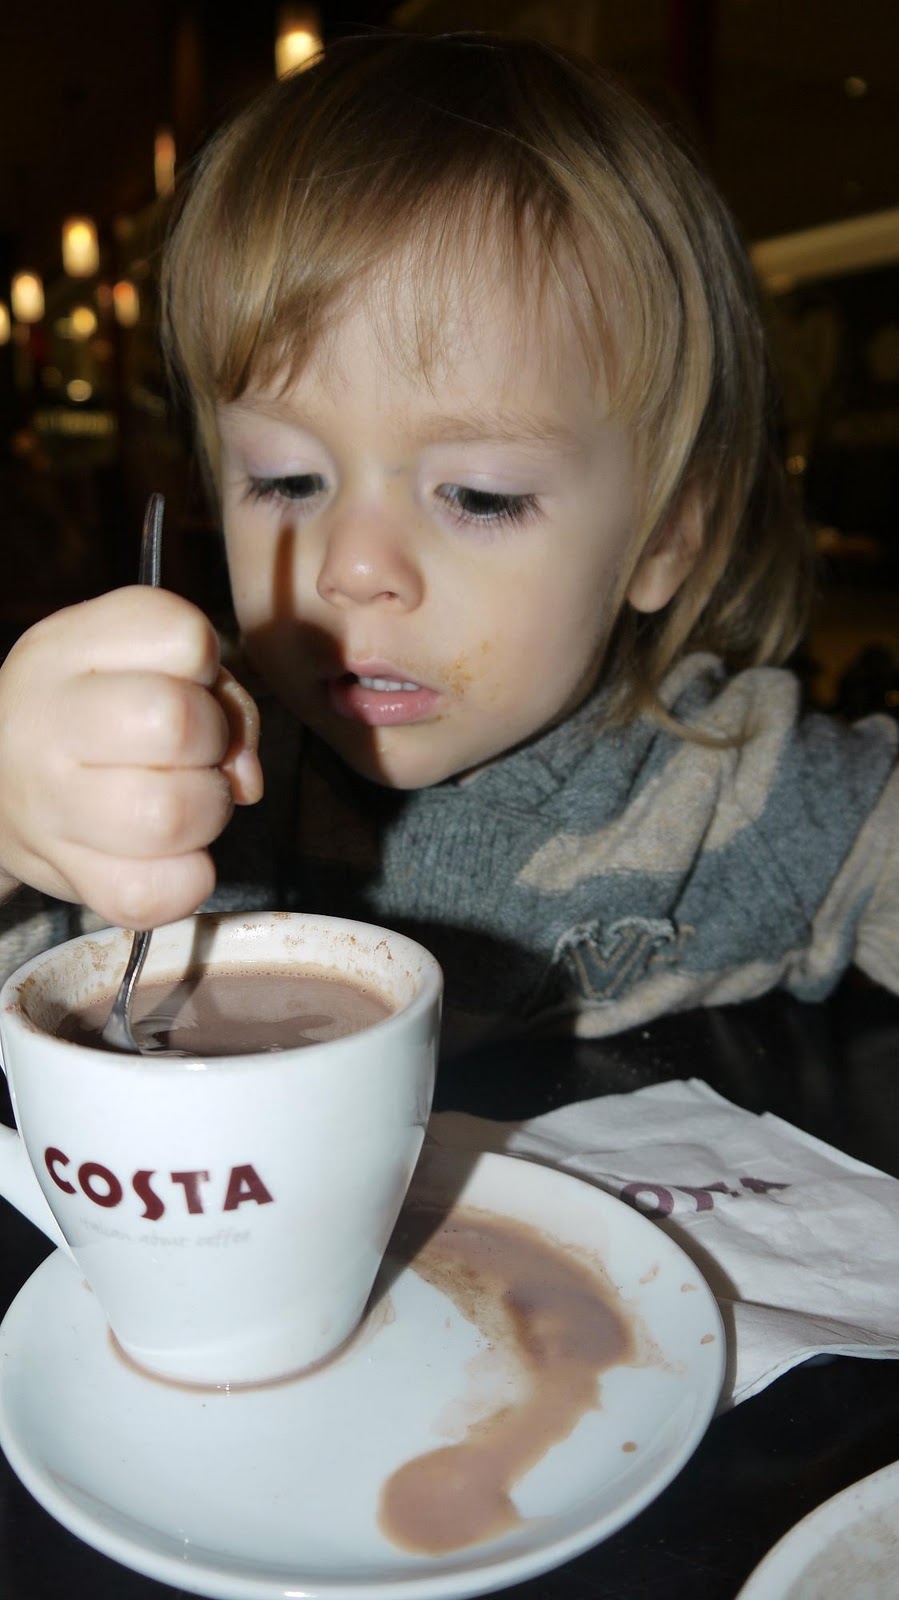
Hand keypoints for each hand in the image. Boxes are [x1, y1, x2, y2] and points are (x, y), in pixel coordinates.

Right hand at [0, 587, 262, 927]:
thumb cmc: (94, 713)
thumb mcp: (141, 664)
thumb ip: (218, 693)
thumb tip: (245, 778)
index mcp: (68, 648)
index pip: (181, 636)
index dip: (206, 665)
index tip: (183, 683)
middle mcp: (46, 720)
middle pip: (176, 722)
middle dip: (213, 741)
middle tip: (192, 753)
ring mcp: (48, 806)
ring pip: (168, 815)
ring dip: (207, 812)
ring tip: (186, 802)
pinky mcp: (70, 879)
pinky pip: (151, 894)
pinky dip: (186, 880)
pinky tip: (174, 856)